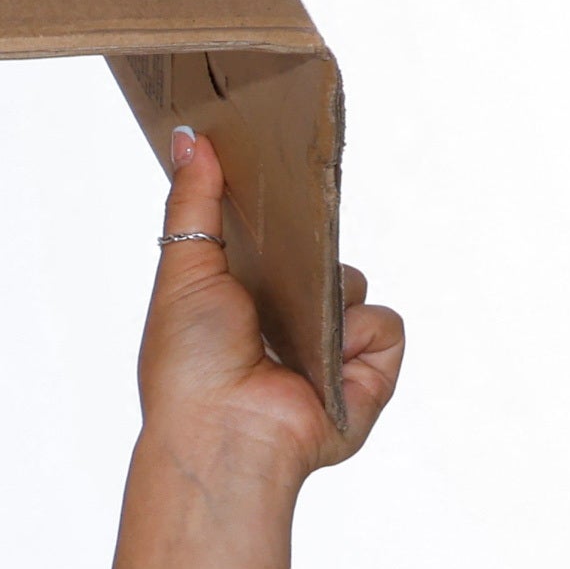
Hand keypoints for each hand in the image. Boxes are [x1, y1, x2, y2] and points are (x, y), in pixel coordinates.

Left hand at [142, 126, 403, 494]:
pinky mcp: (369, 373)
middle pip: (324, 254)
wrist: (222, 432)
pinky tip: (322, 363)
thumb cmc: (188, 363)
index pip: (277, 241)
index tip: (286, 176)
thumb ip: (192, 202)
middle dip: (313, 247)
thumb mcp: (183, 269)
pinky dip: (358, 336)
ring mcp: (331, 348)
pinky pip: (386, 325)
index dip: (283, 213)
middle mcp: (288, 323)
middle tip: (290, 257)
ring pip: (356, 283)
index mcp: (243, 299)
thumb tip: (188, 137)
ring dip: (331, 296)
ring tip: (289, 333)